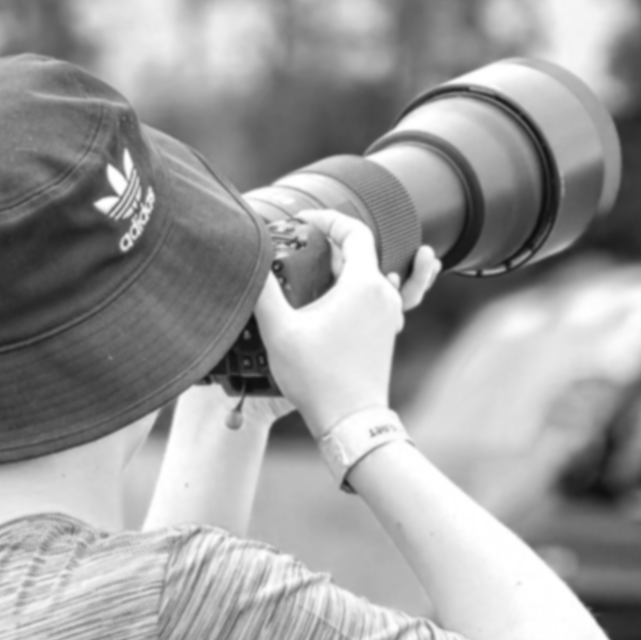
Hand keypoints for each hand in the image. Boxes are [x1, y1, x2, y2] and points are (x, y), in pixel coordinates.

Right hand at [254, 211, 439, 435]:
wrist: (350, 421)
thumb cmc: (318, 379)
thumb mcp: (280, 331)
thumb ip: (264, 291)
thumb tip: (251, 260)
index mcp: (363, 284)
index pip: (355, 231)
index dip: (329, 218)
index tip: (306, 220)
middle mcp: (384, 295)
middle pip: (362, 251)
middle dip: (332, 241)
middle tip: (304, 241)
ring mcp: (389, 315)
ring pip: (371, 274)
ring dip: (348, 263)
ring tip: (328, 258)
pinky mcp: (386, 332)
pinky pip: (379, 297)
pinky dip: (363, 285)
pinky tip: (349, 288)